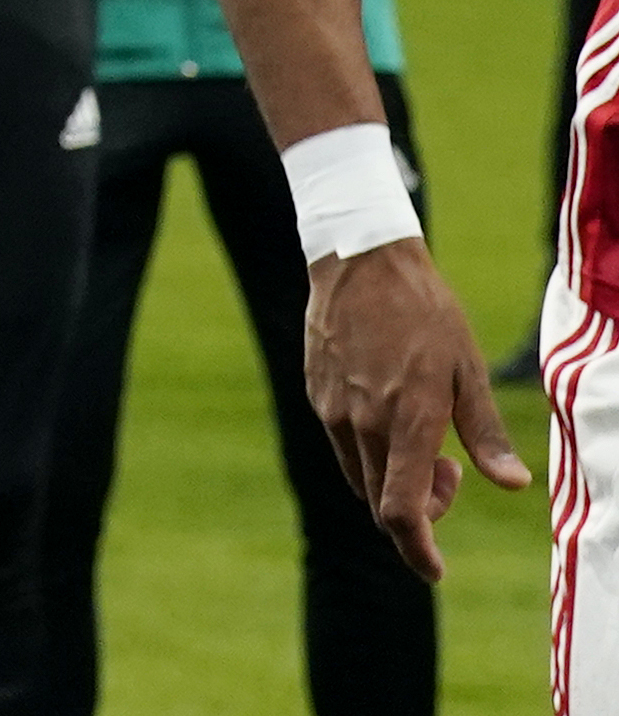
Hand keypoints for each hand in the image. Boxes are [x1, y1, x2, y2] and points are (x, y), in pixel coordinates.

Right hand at [305, 237, 524, 578]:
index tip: (435, 570)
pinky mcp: (318, 394)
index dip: (418, 551)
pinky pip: (345, 444)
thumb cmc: (425, 312)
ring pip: (361, 475)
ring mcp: (333, 410)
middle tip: (451, 474)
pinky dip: (372, 452)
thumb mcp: (470, 369)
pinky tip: (393, 415)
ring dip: (394, 481)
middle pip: (381, 502)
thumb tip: (513, 484)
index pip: (401, 512)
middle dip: (419, 511)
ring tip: (426, 442)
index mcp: (406, 421)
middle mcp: (362, 424)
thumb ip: (487, 433)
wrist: (359, 260)